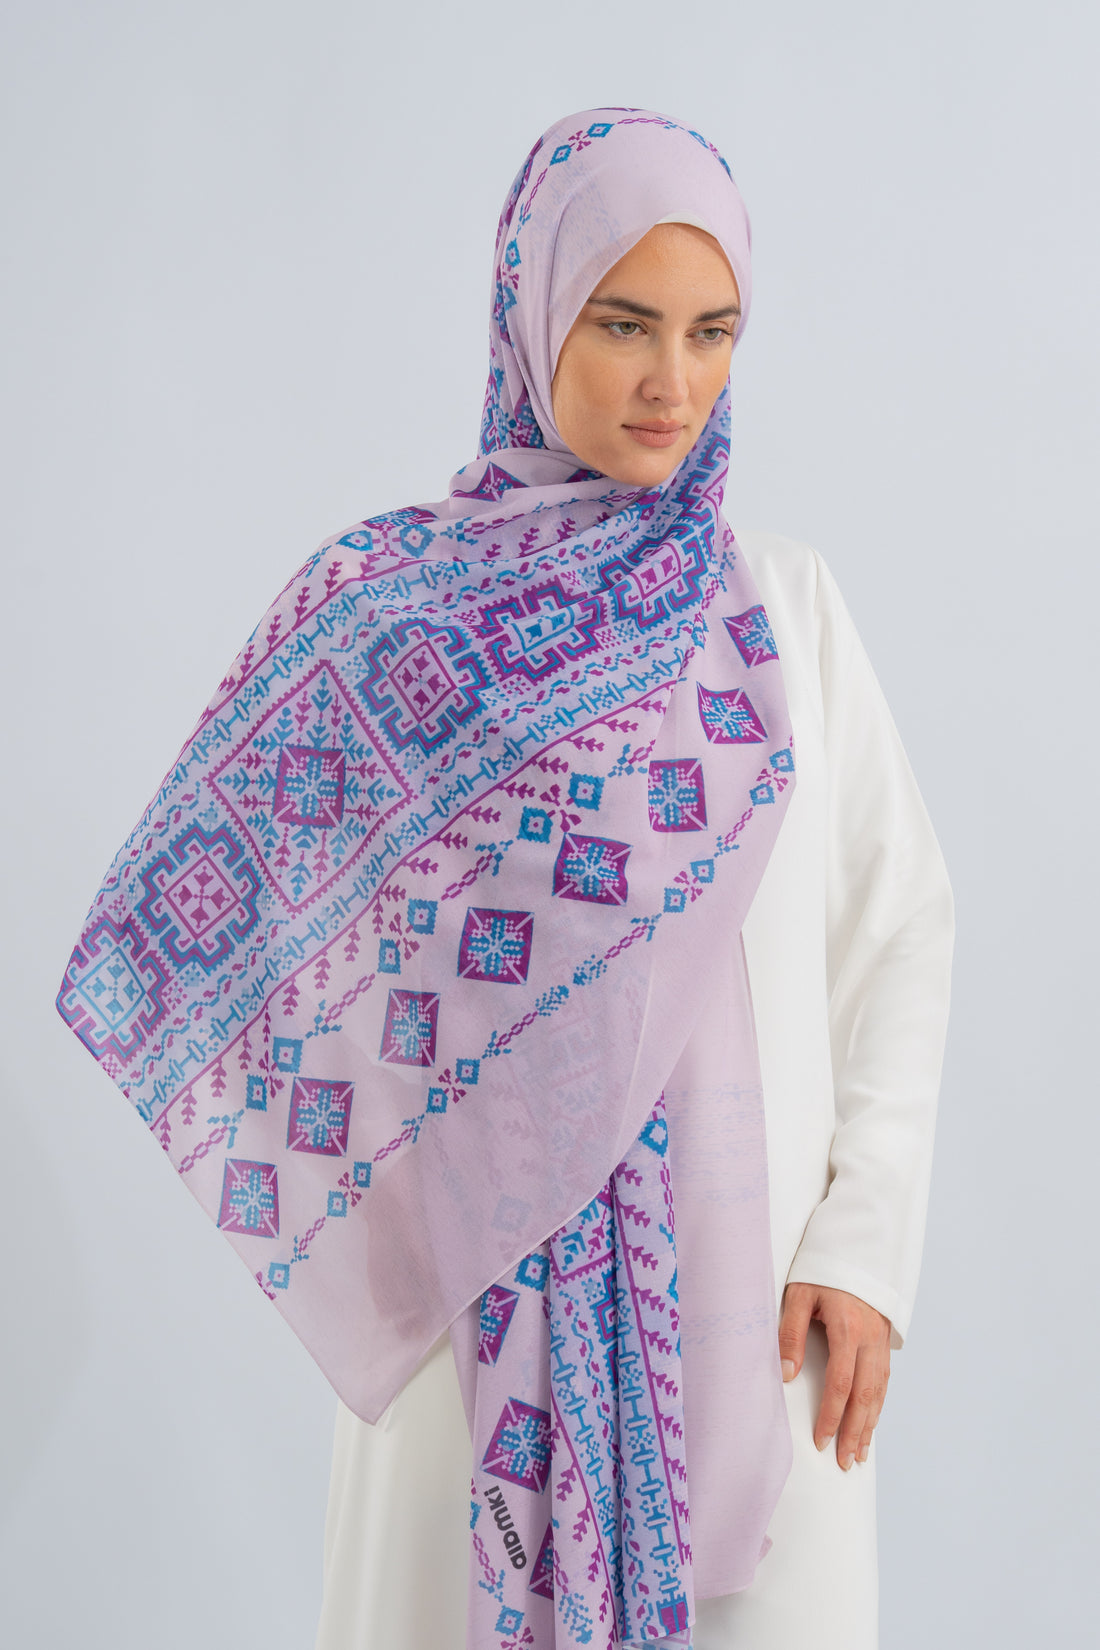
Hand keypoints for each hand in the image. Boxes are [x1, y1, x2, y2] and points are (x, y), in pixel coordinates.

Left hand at [777, 1282, 891, 1469]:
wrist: (855, 1247)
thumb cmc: (821, 1269)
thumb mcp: (799, 1294)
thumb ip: (791, 1333)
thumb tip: (786, 1376)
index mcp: (848, 1327)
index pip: (840, 1383)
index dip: (831, 1415)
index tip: (821, 1441)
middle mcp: (870, 1338)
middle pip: (865, 1394)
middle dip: (854, 1431)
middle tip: (844, 1462)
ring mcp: (881, 1340)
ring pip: (879, 1390)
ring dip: (869, 1424)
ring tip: (859, 1454)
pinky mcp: (885, 1339)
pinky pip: (884, 1379)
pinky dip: (878, 1405)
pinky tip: (870, 1422)